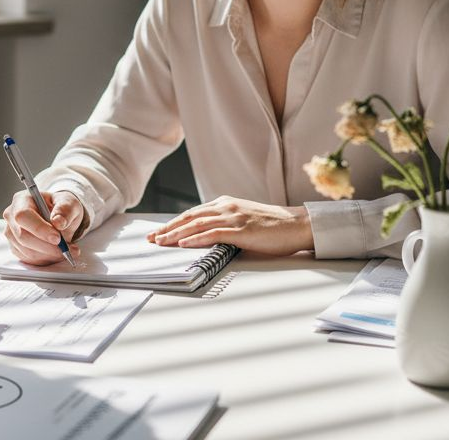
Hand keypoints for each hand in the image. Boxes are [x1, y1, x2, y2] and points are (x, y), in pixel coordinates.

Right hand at [2, 189, 84, 264]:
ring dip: (48, 254)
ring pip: (27, 251)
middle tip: (66, 248)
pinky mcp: (15, 247)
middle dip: (47, 246)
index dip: (39, 229)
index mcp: (22, 200)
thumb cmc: (61, 207)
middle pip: (23, 236)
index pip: (23, 216)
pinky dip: (45, 259)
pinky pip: (29, 259)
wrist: (58, 217)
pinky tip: (56, 253)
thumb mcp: (69, 203)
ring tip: (66, 250)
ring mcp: (11, 233)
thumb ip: (65, 210)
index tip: (57, 238)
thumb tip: (58, 222)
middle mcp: (12, 216)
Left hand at [147, 196, 314, 255]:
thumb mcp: (243, 220)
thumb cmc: (273, 226)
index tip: (157, 233)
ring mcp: (234, 217)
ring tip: (161, 243)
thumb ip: (225, 224)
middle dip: (167, 229)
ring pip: (197, 225)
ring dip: (176, 234)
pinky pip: (214, 233)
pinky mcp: (242, 230)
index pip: (192, 213)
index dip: (172, 223)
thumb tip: (205, 236)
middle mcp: (226, 207)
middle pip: (189, 217)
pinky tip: (183, 244)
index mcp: (225, 203)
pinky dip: (196, 239)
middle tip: (151, 239)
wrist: (297, 224)